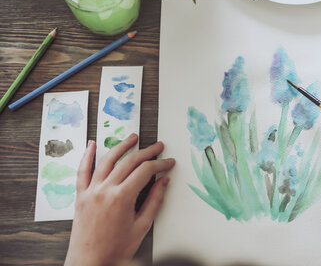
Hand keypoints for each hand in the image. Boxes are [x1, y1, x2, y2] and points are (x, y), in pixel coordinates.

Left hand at [65, 134, 174, 265]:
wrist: (89, 263)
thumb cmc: (115, 250)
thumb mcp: (141, 227)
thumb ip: (154, 201)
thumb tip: (163, 182)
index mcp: (121, 198)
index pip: (145, 171)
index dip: (160, 164)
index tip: (168, 162)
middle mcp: (105, 190)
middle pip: (129, 162)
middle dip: (147, 152)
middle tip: (158, 147)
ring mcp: (91, 191)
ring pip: (107, 160)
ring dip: (121, 146)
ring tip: (132, 138)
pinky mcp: (81, 196)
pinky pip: (82, 171)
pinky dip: (87, 156)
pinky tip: (92, 145)